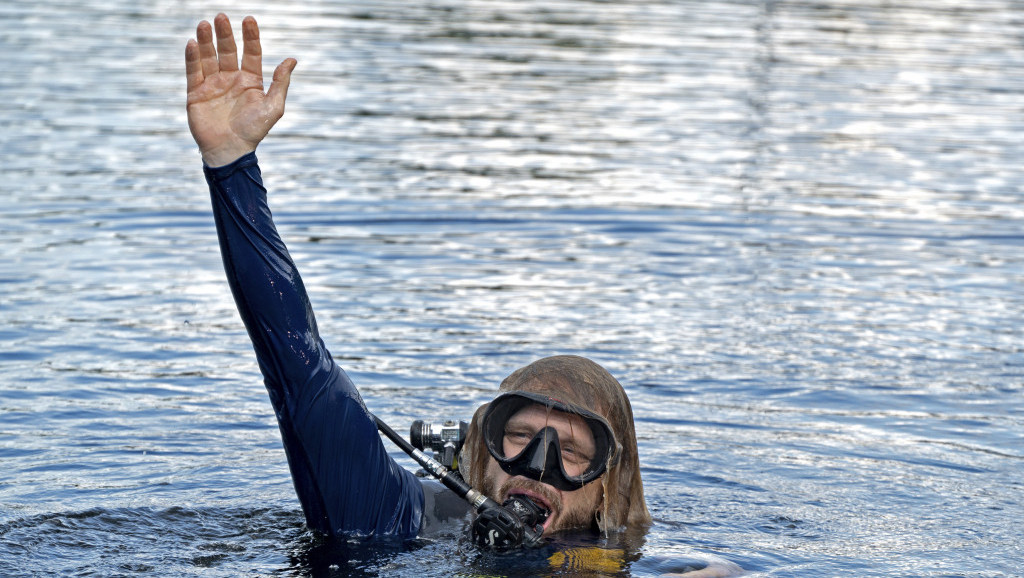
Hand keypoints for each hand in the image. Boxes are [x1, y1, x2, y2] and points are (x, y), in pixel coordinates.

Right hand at [185, 14, 295, 166]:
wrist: (230, 150)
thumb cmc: (254, 131)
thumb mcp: (273, 107)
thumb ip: (281, 82)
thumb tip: (292, 59)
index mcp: (250, 81)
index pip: (251, 53)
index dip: (250, 37)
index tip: (249, 20)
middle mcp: (231, 79)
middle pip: (227, 51)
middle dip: (224, 34)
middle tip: (221, 17)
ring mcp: (212, 84)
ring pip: (208, 57)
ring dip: (206, 40)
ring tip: (205, 24)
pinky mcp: (195, 92)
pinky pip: (193, 71)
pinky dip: (192, 58)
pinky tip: (193, 43)